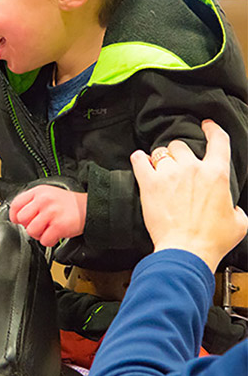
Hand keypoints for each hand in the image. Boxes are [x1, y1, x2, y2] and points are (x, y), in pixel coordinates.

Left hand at [9, 185, 86, 246]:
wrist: (90, 207)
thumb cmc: (69, 203)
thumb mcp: (48, 194)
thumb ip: (33, 202)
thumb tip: (18, 215)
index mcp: (38, 192)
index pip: (16, 204)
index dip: (15, 215)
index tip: (18, 220)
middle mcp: (43, 200)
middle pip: (22, 219)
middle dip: (28, 225)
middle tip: (38, 225)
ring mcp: (51, 213)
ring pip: (31, 231)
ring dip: (39, 234)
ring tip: (48, 230)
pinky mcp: (59, 226)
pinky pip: (44, 240)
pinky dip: (49, 241)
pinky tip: (55, 235)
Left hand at [130, 120, 247, 271]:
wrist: (187, 250)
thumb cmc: (213, 240)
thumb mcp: (239, 222)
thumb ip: (236, 208)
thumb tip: (231, 207)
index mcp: (216, 174)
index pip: (218, 141)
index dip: (212, 130)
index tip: (207, 126)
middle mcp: (193, 168)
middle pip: (181, 145)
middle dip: (179, 154)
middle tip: (177, 167)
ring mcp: (169, 174)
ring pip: (160, 152)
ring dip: (160, 159)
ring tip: (159, 170)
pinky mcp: (149, 184)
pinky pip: (138, 160)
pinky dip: (139, 159)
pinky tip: (140, 163)